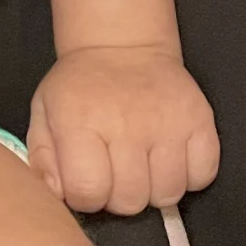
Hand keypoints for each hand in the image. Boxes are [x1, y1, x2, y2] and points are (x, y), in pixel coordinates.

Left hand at [26, 43, 218, 215]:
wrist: (122, 45)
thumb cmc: (80, 88)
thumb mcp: (45, 115)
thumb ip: (43, 160)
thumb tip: (58, 196)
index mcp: (81, 122)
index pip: (88, 191)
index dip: (85, 197)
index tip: (86, 181)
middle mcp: (127, 124)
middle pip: (130, 200)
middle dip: (118, 196)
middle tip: (114, 172)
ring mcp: (168, 123)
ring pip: (168, 194)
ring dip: (153, 190)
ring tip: (142, 166)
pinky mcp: (200, 120)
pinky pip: (202, 175)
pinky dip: (188, 177)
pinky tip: (169, 160)